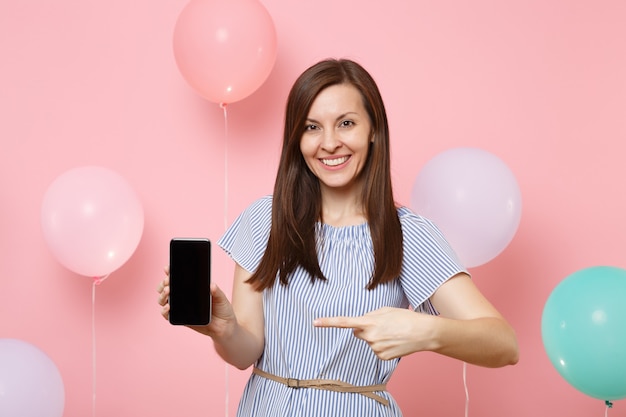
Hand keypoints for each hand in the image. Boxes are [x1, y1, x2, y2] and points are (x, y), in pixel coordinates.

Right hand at [156, 266, 236, 337]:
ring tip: (168, 291)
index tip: (167, 269)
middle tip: (167, 281)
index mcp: (192, 289)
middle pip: (165, 288)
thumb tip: (211, 285)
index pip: (178, 279)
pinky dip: (165, 310)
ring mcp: (181, 308)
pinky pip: (168, 315)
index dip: (170, 273)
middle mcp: (184, 297)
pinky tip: (168, 306)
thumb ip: (216, 291)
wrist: (224, 326)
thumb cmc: (222, 309)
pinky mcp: (181, 319)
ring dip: (162, 295)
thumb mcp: (221, 297)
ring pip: (163, 300)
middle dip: (163, 283)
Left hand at [313, 307, 435, 359]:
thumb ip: (370, 315)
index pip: (344, 322)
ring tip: (393, 333)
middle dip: (366, 328)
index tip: (315, 322)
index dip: (328, 322)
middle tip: (383, 325)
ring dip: (377, 337)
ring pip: (369, 342)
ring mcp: (376, 348)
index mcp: (369, 322)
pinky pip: (377, 350)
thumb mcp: (385, 310)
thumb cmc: (405, 318)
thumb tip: (362, 323)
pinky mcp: (382, 357)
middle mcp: (370, 337)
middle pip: (358, 332)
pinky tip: (394, 342)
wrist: (423, 333)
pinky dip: (384, 346)